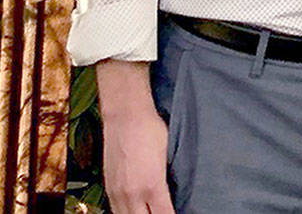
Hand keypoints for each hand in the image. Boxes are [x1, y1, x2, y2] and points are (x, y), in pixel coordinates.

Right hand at [96, 60, 173, 213]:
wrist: (126, 116)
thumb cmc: (152, 131)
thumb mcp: (168, 157)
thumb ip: (167, 182)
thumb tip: (175, 196)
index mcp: (152, 186)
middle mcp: (133, 194)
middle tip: (165, 212)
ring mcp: (117, 192)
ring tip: (151, 212)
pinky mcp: (109, 187)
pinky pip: (116, 210)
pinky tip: (135, 211)